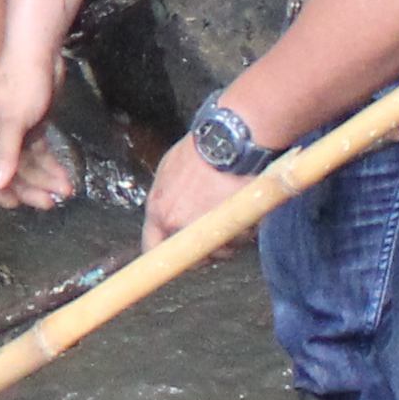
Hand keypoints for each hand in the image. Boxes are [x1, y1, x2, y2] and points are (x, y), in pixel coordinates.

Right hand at [0, 42, 60, 201]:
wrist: (41, 54)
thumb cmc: (21, 83)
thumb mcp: (13, 121)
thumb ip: (5, 155)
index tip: (16, 203)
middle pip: (7, 173)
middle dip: (28, 189)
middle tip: (50, 203)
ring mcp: (13, 134)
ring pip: (26, 167)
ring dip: (44, 180)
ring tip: (66, 191)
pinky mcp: (32, 129)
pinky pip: (38, 155)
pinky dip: (51, 166)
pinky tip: (64, 177)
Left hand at [142, 132, 236, 246]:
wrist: (229, 142)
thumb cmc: (201, 149)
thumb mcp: (168, 171)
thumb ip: (166, 199)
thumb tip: (169, 210)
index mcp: (160, 212)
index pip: (152, 248)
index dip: (164, 255)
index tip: (173, 257)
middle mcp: (179, 226)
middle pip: (191, 257)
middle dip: (204, 252)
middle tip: (214, 236)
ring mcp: (208, 231)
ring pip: (220, 252)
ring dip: (228, 240)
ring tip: (233, 215)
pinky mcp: (235, 229)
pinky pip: (241, 241)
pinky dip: (246, 231)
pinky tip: (246, 210)